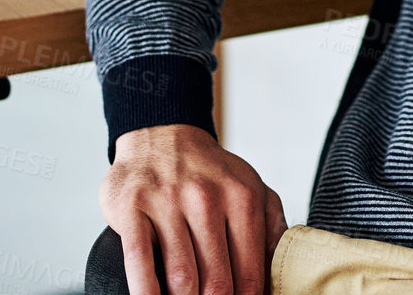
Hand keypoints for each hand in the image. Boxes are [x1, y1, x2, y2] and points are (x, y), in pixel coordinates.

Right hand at [100, 123, 288, 294]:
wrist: (162, 134)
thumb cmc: (208, 172)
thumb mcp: (251, 187)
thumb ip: (271, 227)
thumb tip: (280, 274)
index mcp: (242, 198)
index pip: (251, 272)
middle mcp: (206, 197)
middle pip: (217, 281)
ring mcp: (167, 201)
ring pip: (181, 276)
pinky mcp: (132, 206)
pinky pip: (139, 260)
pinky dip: (146, 291)